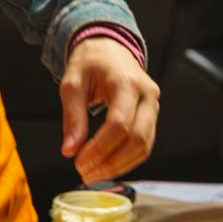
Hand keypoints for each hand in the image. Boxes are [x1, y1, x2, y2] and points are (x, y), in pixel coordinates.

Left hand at [60, 36, 160, 184]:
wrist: (109, 48)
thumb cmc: (90, 62)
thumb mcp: (72, 84)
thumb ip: (72, 117)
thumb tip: (69, 150)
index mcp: (127, 82)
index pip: (119, 125)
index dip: (100, 149)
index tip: (79, 162)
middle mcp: (146, 94)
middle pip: (136, 139)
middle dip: (111, 162)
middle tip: (86, 174)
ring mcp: (153, 106)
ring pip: (144, 146)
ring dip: (120, 166)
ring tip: (94, 174)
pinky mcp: (152, 116)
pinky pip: (145, 145)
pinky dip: (127, 161)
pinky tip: (107, 166)